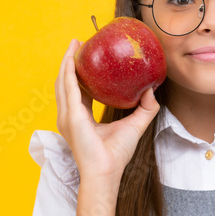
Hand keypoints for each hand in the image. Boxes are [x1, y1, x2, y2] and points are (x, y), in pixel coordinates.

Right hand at [55, 38, 160, 181]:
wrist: (106, 171)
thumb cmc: (116, 154)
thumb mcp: (135, 125)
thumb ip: (145, 108)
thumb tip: (152, 89)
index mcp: (80, 117)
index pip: (77, 90)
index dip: (79, 73)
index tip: (86, 58)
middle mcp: (69, 115)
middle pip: (65, 82)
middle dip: (69, 62)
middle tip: (78, 43)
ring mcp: (66, 116)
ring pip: (62, 81)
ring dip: (66, 62)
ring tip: (74, 45)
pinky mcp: (71, 116)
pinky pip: (68, 88)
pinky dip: (68, 72)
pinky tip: (72, 59)